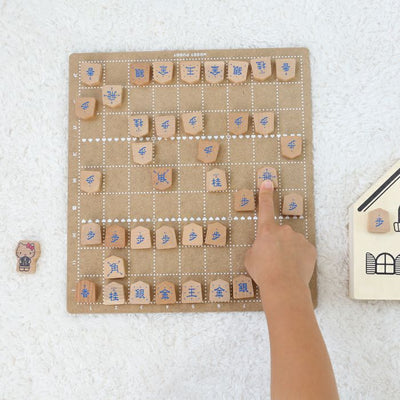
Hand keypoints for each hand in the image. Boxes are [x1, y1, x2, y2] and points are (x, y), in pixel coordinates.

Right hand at [245, 180, 315, 294]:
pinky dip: (299, 258)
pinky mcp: (310, 249)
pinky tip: (294, 269)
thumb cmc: (263, 272)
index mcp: (267, 231)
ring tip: (284, 268)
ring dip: (288, 251)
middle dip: (276, 243)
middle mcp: (284, 230)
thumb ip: (256, 248)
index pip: (265, 208)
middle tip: (272, 260)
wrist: (284, 286)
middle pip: (279, 233)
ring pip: (292, 242)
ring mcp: (299, 239)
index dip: (265, 194)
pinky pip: (303, 251)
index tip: (268, 182)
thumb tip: (262, 249)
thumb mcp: (250, 258)